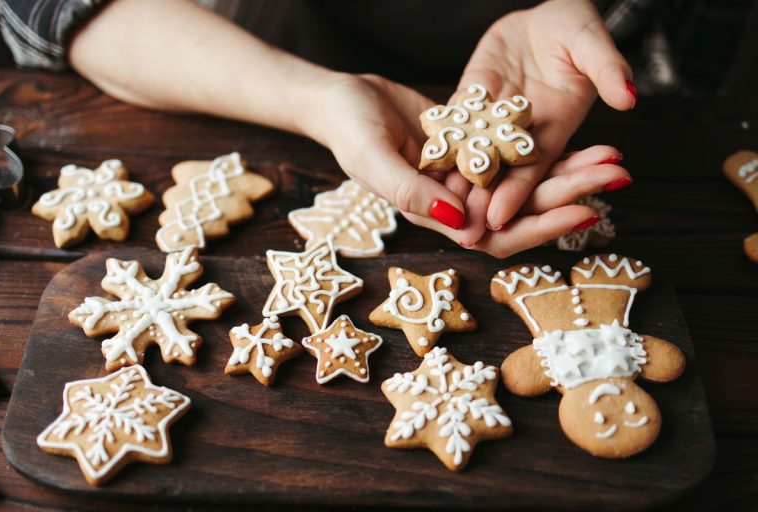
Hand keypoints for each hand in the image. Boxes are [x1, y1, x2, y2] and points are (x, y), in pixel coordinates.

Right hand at [302, 74, 629, 258]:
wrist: (343, 99)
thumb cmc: (348, 130)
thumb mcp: (372, 157)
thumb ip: (410, 191)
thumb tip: (460, 221)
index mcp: (433, 215)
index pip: (496, 235)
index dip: (541, 227)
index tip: (585, 211)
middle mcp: (456, 206)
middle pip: (523, 212)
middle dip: (571, 195)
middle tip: (617, 176)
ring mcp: (468, 180)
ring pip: (527, 186)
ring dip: (570, 174)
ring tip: (613, 160)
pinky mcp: (475, 153)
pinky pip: (518, 159)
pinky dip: (549, 153)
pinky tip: (583, 143)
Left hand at [445, 0, 635, 248]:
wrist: (546, 15)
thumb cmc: (576, 27)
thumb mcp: (592, 43)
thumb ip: (607, 69)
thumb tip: (629, 97)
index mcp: (555, 129)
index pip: (534, 170)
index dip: (517, 194)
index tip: (499, 218)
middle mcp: (521, 134)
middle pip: (500, 176)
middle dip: (482, 203)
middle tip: (461, 230)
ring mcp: (493, 119)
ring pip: (471, 157)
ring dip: (456, 183)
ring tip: (435, 205)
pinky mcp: (471, 99)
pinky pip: (452, 126)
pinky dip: (440, 146)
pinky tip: (422, 165)